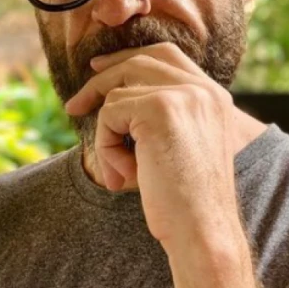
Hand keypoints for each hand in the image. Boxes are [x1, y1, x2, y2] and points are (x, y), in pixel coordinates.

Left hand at [65, 43, 241, 247]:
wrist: (203, 232)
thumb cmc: (185, 203)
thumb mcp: (177, 149)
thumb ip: (157, 117)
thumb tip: (107, 96)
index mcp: (213, 96)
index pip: (166, 56)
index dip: (128, 58)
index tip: (98, 69)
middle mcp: (202, 89)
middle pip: (139, 61)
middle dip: (101, 80)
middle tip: (74, 105)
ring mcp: (183, 95)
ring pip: (118, 94)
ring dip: (107, 136)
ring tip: (121, 173)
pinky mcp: (159, 108)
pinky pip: (109, 115)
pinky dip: (106, 147)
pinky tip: (124, 176)